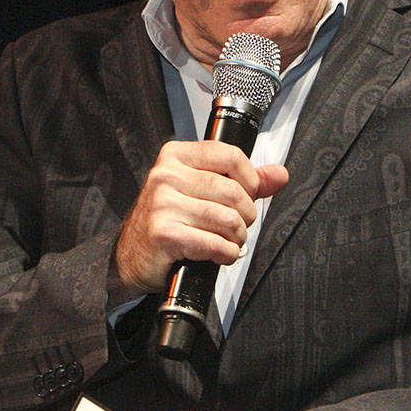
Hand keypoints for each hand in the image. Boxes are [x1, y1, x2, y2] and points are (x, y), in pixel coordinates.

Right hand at [109, 140, 287, 300]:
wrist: (131, 256)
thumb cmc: (168, 221)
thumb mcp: (201, 192)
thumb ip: (242, 181)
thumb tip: (279, 174)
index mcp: (176, 156)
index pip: (230, 155)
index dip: (250, 179)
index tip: (249, 193)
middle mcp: (166, 175)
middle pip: (233, 191)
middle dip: (245, 215)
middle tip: (237, 225)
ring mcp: (163, 204)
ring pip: (227, 219)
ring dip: (236, 238)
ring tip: (228, 241)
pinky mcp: (164, 234)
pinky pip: (215, 244)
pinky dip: (226, 254)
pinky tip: (219, 253)